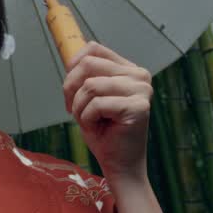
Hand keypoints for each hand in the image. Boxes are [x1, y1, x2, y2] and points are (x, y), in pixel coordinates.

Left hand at [62, 42, 152, 179]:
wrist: (119, 164)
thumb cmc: (103, 132)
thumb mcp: (89, 96)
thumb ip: (86, 74)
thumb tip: (71, 58)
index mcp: (129, 69)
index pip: (93, 48)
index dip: (72, 66)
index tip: (70, 90)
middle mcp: (140, 76)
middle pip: (88, 65)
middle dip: (71, 90)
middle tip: (75, 110)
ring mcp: (142, 90)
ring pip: (90, 86)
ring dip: (80, 108)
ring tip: (91, 122)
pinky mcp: (139, 107)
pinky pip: (96, 104)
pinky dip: (87, 119)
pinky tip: (99, 128)